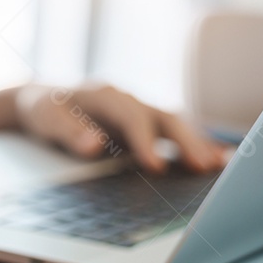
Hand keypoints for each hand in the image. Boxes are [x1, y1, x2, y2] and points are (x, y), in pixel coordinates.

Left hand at [14, 83, 225, 171]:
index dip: (145, 140)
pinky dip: (195, 145)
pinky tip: (218, 159)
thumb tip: (93, 145)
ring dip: (196, 144)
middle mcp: (128, 100)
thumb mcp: (47, 119)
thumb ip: (69, 132)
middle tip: (202, 166)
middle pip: (163, 118)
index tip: (155, 166)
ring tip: (218, 166)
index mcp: (105, 96)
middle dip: (184, 141)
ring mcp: (139, 112)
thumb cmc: (45, 109)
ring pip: (174, 125)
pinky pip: (173, 134)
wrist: (43, 100)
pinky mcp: (143, 125)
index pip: (131, 116)